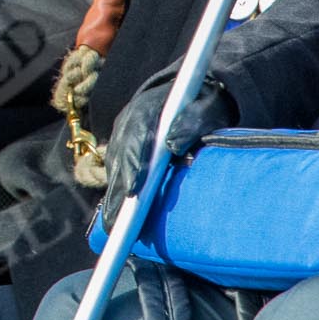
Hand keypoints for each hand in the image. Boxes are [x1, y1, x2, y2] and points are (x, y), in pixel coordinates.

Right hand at [100, 76, 236, 229]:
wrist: (190, 92)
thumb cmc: (202, 103)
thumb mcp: (206, 108)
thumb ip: (193, 121)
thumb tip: (174, 145)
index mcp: (145, 110)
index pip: (135, 140)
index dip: (133, 166)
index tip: (132, 191)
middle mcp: (127, 123)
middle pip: (119, 159)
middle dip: (117, 191)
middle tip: (114, 222)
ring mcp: (122, 135)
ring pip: (114, 168)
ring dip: (113, 196)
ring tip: (112, 226)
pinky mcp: (123, 147)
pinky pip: (116, 171)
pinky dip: (115, 191)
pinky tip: (116, 215)